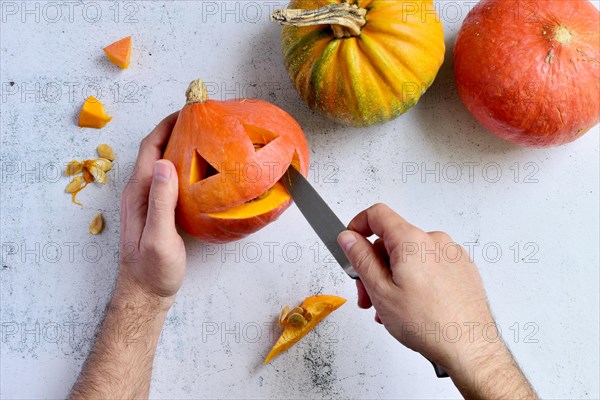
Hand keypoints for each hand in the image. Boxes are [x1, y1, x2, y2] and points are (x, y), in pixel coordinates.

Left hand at [118, 112, 185, 305]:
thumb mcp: (159, 237)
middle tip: (201, 121)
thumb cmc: (153, 269)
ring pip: (161, 162)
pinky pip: (167, 178)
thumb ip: (160, 201)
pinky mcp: (156, 209)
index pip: (150, 147)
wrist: (145, 292)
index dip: (166, 125)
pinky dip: (182, 165)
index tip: (188, 111)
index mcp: (138, 192)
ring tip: (204, 138)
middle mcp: (139, 191)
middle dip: (175, 130)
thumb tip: (163, 162)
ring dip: (178, 145)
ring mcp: (146, 200)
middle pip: (154, 150)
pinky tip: (199, 170)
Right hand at [337, 204, 535, 397]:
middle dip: (374, 266)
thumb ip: (360, 258)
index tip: (350, 241)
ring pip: (410, 257)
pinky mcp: (462, 270)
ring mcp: (451, 255)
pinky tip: (412, 307)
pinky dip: (415, 280)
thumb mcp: (380, 291)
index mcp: (412, 240)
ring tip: (391, 309)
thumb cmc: (430, 323)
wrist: (469, 348)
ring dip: (394, 277)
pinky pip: (429, 266)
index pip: (377, 214)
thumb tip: (348, 238)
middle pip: (392, 241)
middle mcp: (435, 241)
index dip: (357, 225)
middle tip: (367, 294)